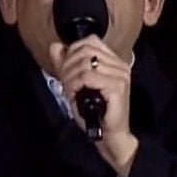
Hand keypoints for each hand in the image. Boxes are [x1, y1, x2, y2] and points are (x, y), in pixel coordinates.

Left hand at [49, 36, 138, 176]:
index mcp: (114, 61)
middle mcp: (120, 65)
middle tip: (65, 82)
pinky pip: (87, 77)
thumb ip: (66, 64)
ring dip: (70, 77)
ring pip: (84, 64)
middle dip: (68, 65)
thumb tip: (56, 46)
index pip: (90, 41)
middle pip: (85, 50)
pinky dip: (75, 84)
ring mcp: (121, 75)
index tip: (66, 69)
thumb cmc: (96, 112)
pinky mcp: (118, 86)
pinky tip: (74, 94)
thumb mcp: (77, 84)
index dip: (72, 52)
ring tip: (69, 90)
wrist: (109, 135)